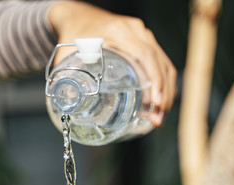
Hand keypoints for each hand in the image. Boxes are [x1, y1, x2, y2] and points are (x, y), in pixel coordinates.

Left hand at [48, 1, 177, 126]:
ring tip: (159, 116)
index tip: (154, 102)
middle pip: (160, 63)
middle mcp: (136, 31)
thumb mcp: (68, 54)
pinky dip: (164, 85)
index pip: (145, 55)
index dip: (154, 80)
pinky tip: (160, 103)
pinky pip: (162, 64)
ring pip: (165, 65)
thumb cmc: (73, 35)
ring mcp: (144, 36)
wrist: (78, 17)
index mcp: (119, 31)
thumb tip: (69, 104)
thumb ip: (67, 77)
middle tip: (157, 118)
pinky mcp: (147, 43)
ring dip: (166, 92)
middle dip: (162, 94)